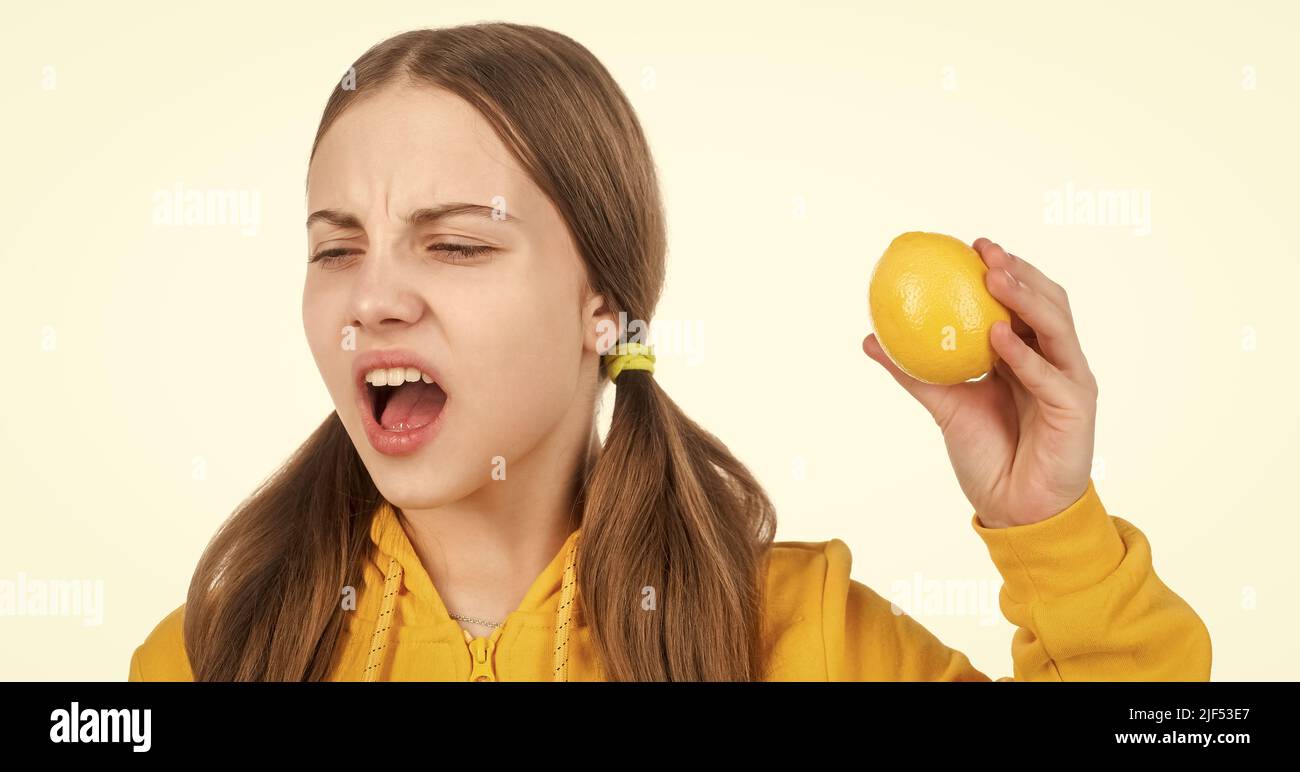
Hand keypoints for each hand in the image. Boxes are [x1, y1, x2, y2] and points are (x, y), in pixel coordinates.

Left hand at [862, 238, 1097, 527]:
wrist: (1014, 509)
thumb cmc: (988, 456)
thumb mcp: (944, 406)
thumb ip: (914, 372)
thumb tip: (871, 338)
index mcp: (1029, 355)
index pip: (1023, 300)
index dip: (1004, 269)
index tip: (972, 245)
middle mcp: (1054, 361)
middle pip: (1047, 303)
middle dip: (1019, 272)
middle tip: (985, 251)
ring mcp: (1069, 382)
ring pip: (1057, 327)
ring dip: (1026, 299)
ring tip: (994, 278)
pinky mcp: (1076, 409)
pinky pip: (1049, 375)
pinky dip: (1024, 354)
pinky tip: (998, 335)